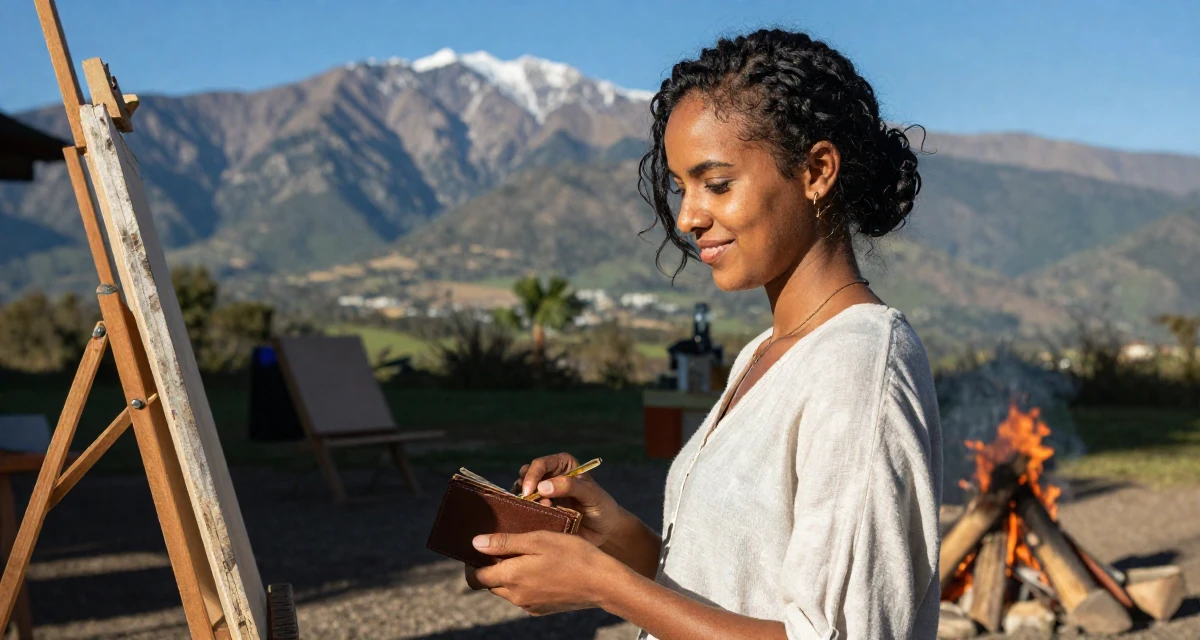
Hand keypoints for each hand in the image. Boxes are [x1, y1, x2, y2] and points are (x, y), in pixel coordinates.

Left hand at [464, 531, 621, 614]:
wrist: (602, 582)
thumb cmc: (572, 555)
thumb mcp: (538, 540)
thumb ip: (505, 542)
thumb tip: (475, 543)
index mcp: (511, 577)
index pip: (476, 578)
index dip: (473, 563)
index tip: (480, 548)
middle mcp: (516, 596)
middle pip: (490, 583)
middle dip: (492, 566)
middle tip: (506, 545)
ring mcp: (529, 605)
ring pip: (507, 589)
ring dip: (509, 574)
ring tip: (527, 553)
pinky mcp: (542, 608)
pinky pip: (523, 595)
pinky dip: (524, 582)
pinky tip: (541, 567)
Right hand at [513, 452, 627, 546]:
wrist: (605, 531)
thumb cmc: (601, 507)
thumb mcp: (590, 494)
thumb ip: (570, 486)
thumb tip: (542, 487)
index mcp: (562, 464)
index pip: (541, 464)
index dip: (533, 475)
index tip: (531, 491)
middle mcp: (549, 476)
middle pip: (526, 476)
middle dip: (526, 489)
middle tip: (532, 503)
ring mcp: (542, 494)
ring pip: (522, 492)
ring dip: (525, 502)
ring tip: (539, 512)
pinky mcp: (539, 511)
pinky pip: (525, 510)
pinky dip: (525, 514)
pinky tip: (534, 520)